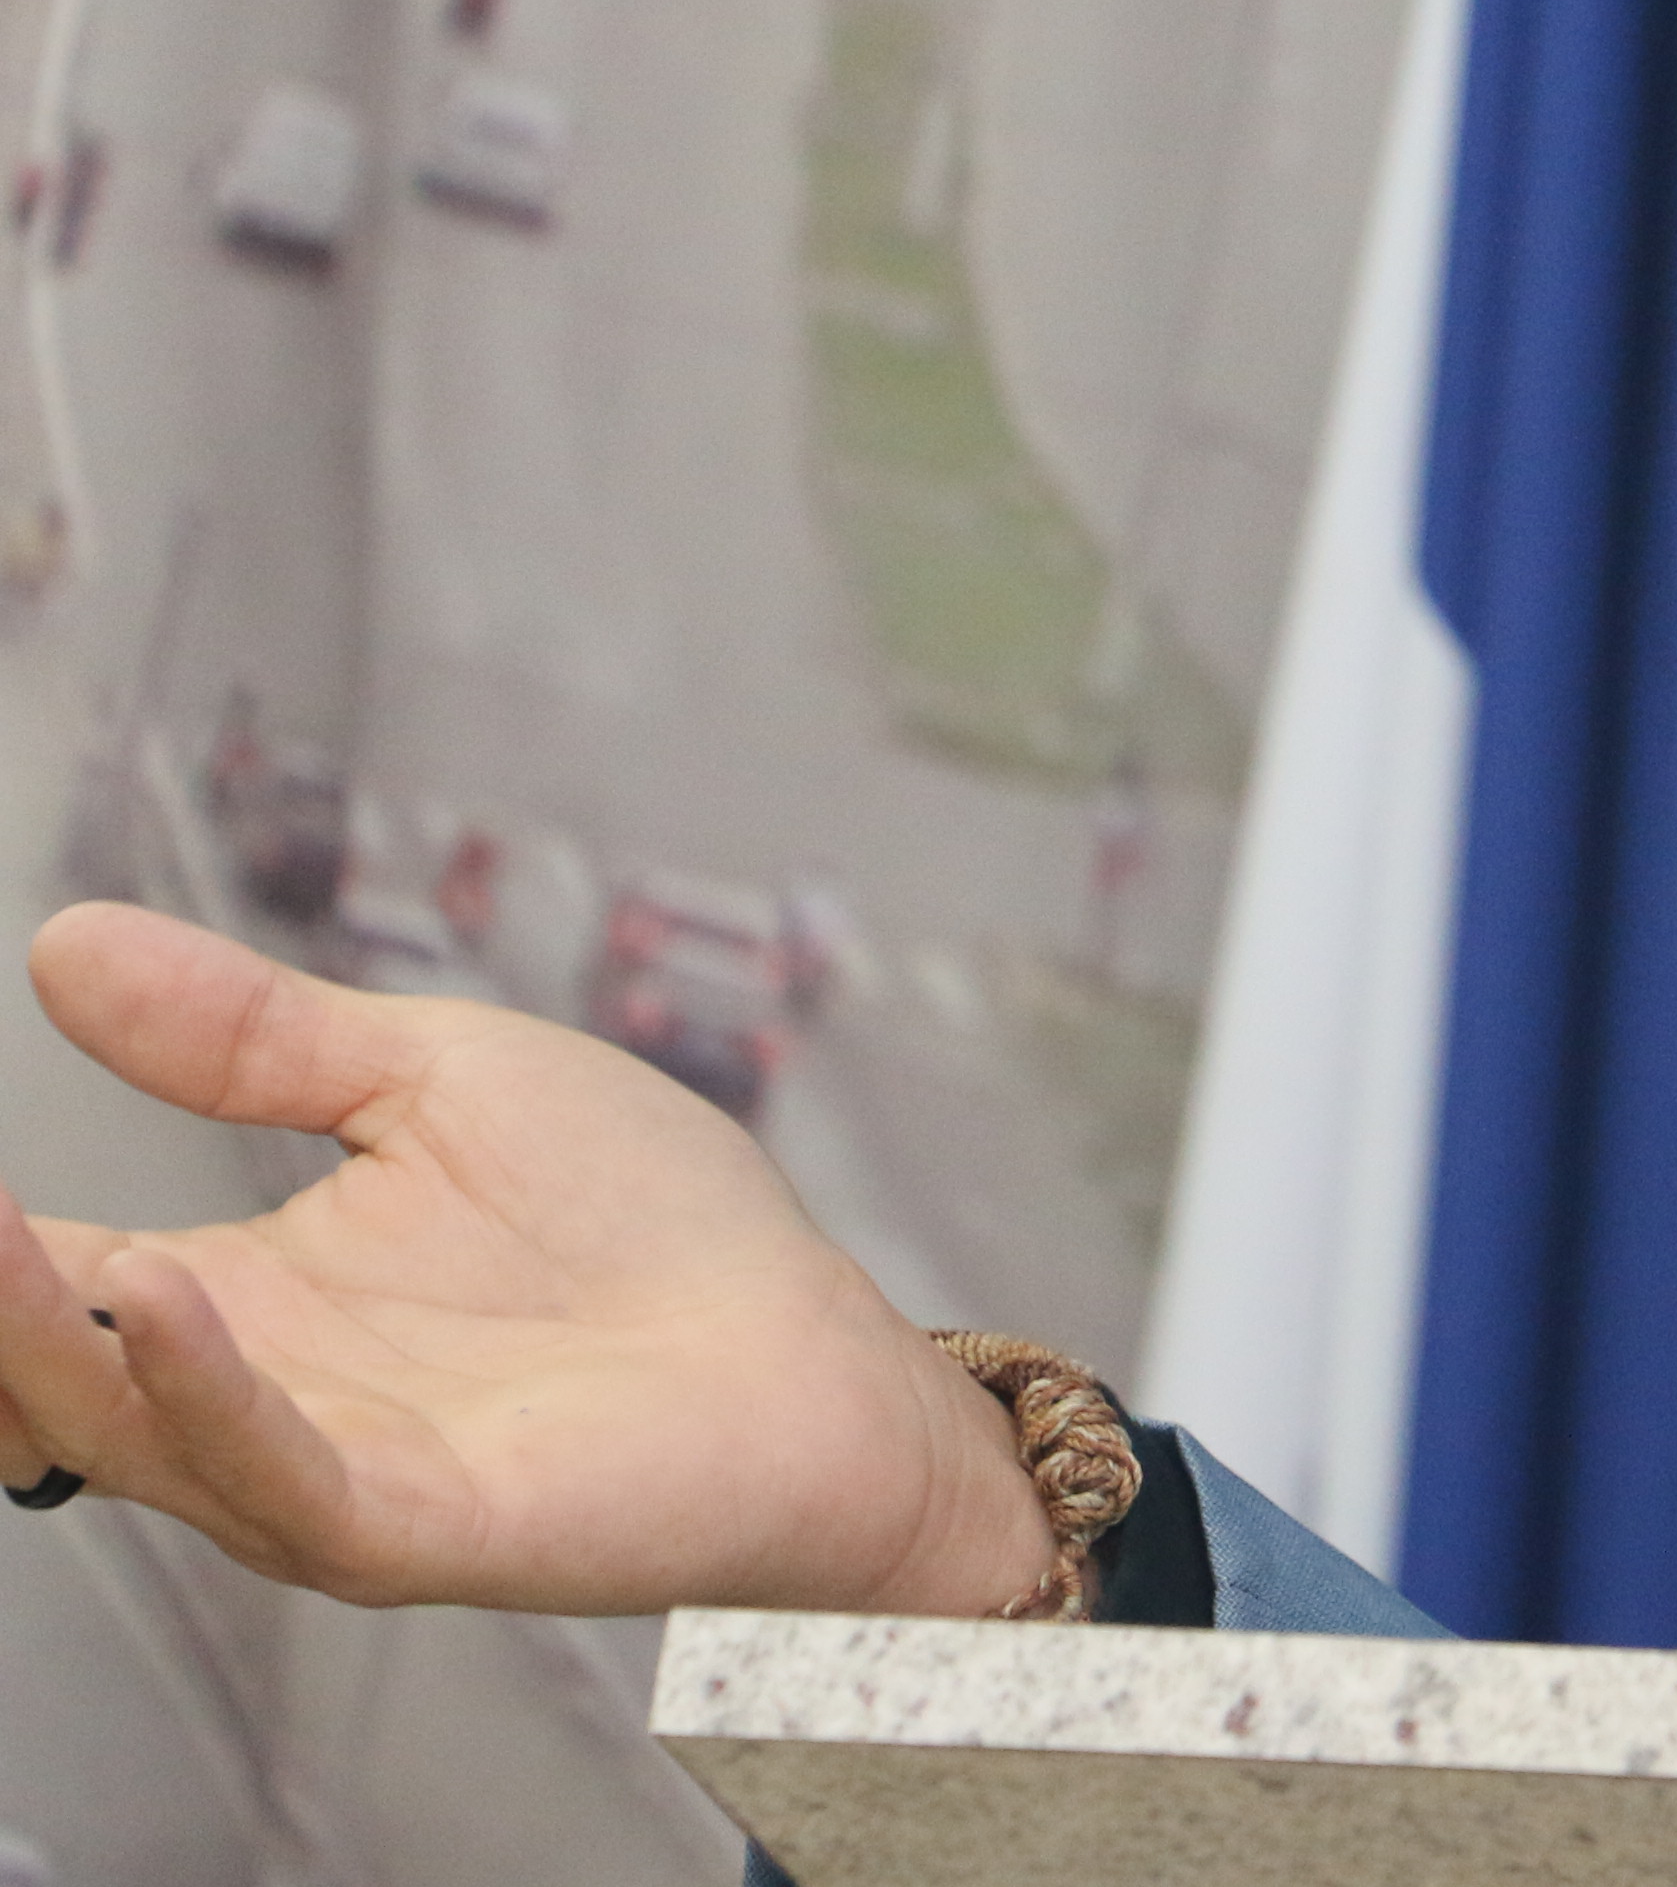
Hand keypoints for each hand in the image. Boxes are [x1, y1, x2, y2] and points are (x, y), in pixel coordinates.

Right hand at [0, 902, 1054, 1618]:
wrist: (810, 1343)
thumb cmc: (644, 1227)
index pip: (47, 1270)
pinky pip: (275, 1475)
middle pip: (48, 1362)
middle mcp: (249, 1398)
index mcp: (240, 1300)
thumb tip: (70, 941)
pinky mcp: (416, 1523)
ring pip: (125, 1426)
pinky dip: (203, 1392)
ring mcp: (321, 1472)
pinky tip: (167, 1290)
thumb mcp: (432, 1079)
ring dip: (39, 1332)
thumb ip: (252, 1033)